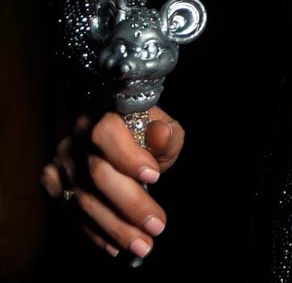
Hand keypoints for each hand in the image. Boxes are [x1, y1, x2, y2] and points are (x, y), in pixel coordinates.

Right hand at [38, 108, 184, 260]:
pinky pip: (70, 212)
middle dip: (130, 204)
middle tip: (156, 226)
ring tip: (142, 244)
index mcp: (106, 114)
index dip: (128, 155)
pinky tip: (114, 246)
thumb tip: (160, 134)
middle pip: (97, 174)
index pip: (107, 131)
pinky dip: (94, 232)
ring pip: (83, 199)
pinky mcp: (54, 182)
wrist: (124, 142)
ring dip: (114, 227)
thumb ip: (167, 135)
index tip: (155, 176)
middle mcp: (77, 137)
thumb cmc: (149, 136)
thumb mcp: (167, 131)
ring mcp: (62, 161)